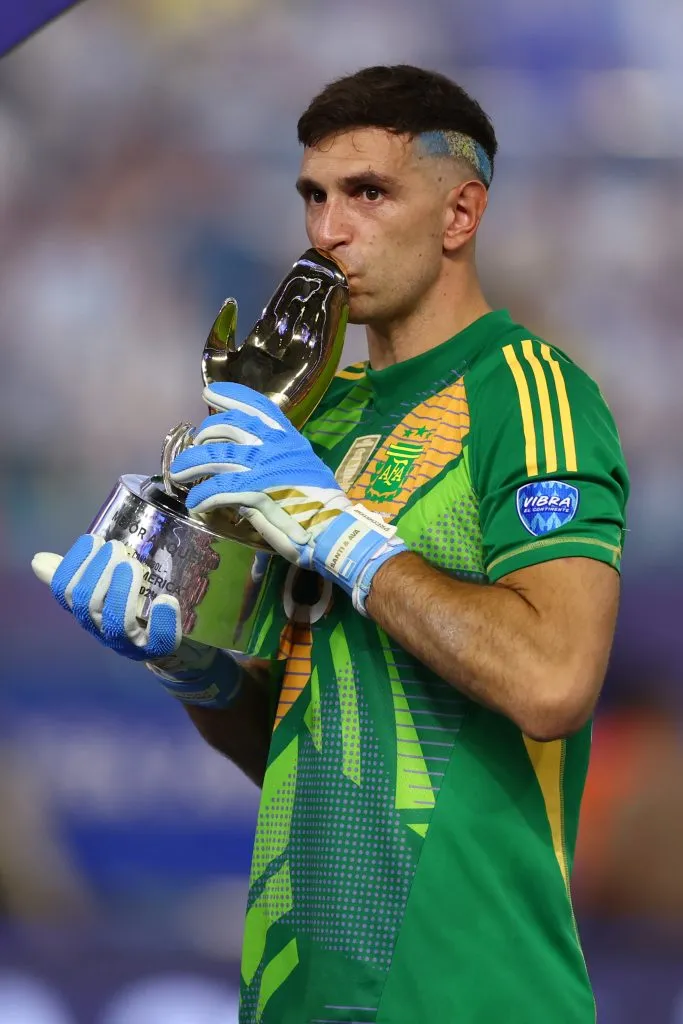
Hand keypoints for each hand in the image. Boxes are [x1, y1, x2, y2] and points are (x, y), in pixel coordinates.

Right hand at [32, 536, 240, 707]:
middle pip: (87, 603)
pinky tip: (168, 600)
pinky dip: (163, 619)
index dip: (73, 563)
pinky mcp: (159, 648)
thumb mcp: (103, 588)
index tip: (93, 540)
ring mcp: (130, 642)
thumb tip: (38, 560)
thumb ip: (76, 574)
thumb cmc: (130, 609)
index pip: (64, 590)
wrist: (166, 645)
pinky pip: (159, 640)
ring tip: (134, 565)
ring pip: (116, 622)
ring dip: (123, 590)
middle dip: (99, 571)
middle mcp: (101, 628)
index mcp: (85, 610)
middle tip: (118, 548)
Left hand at [170, 383, 406, 614]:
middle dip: (204, 435)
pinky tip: (196, 505)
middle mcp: (275, 447)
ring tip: (179, 474)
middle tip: (194, 446)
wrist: (333, 530)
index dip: (231, 397)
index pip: (258, 407)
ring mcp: (264, 468)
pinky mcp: (255, 493)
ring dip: (192, 464)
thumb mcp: (303, 469)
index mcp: (288, 439)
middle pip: (228, 428)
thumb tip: (250, 461)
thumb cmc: (320, 505)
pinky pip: (219, 491)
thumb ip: (279, 459)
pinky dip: (202, 497)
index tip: (210, 394)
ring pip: (216, 457)